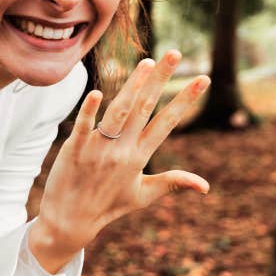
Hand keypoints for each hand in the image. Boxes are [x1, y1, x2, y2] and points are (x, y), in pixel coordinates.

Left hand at [32, 50, 210, 270]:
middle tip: (175, 54)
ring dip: (132, 86)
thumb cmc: (108, 206)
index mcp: (140, 158)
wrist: (70, 221)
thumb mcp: (143, 195)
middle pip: (145, 108)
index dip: (184, 100)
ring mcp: (97, 149)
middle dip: (162, 80)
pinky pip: (82, 127)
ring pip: (118, 112)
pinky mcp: (74, 149)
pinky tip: (97, 92)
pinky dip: (89, 111)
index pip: (167, 123)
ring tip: (147, 63)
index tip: (203, 79)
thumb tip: (206, 186)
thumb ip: (173, 183)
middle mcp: (122, 151)